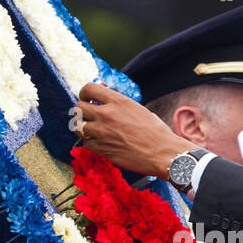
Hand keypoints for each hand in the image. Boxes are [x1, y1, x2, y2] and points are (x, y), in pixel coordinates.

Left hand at [75, 82, 193, 177]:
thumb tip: (107, 104)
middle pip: (78, 107)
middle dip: (82, 112)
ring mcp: (102, 132)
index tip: (87, 99)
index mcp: (118, 101)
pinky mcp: (102, 149)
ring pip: (78, 126)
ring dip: (84, 128)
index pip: (88, 89)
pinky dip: (92, 144)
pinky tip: (102, 144)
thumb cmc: (156, 132)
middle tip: (88, 117)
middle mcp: (107, 114)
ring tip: (93, 131)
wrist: (163, 153)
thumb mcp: (138, 109)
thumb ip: (119, 105)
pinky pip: (86, 143)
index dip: (84, 94)